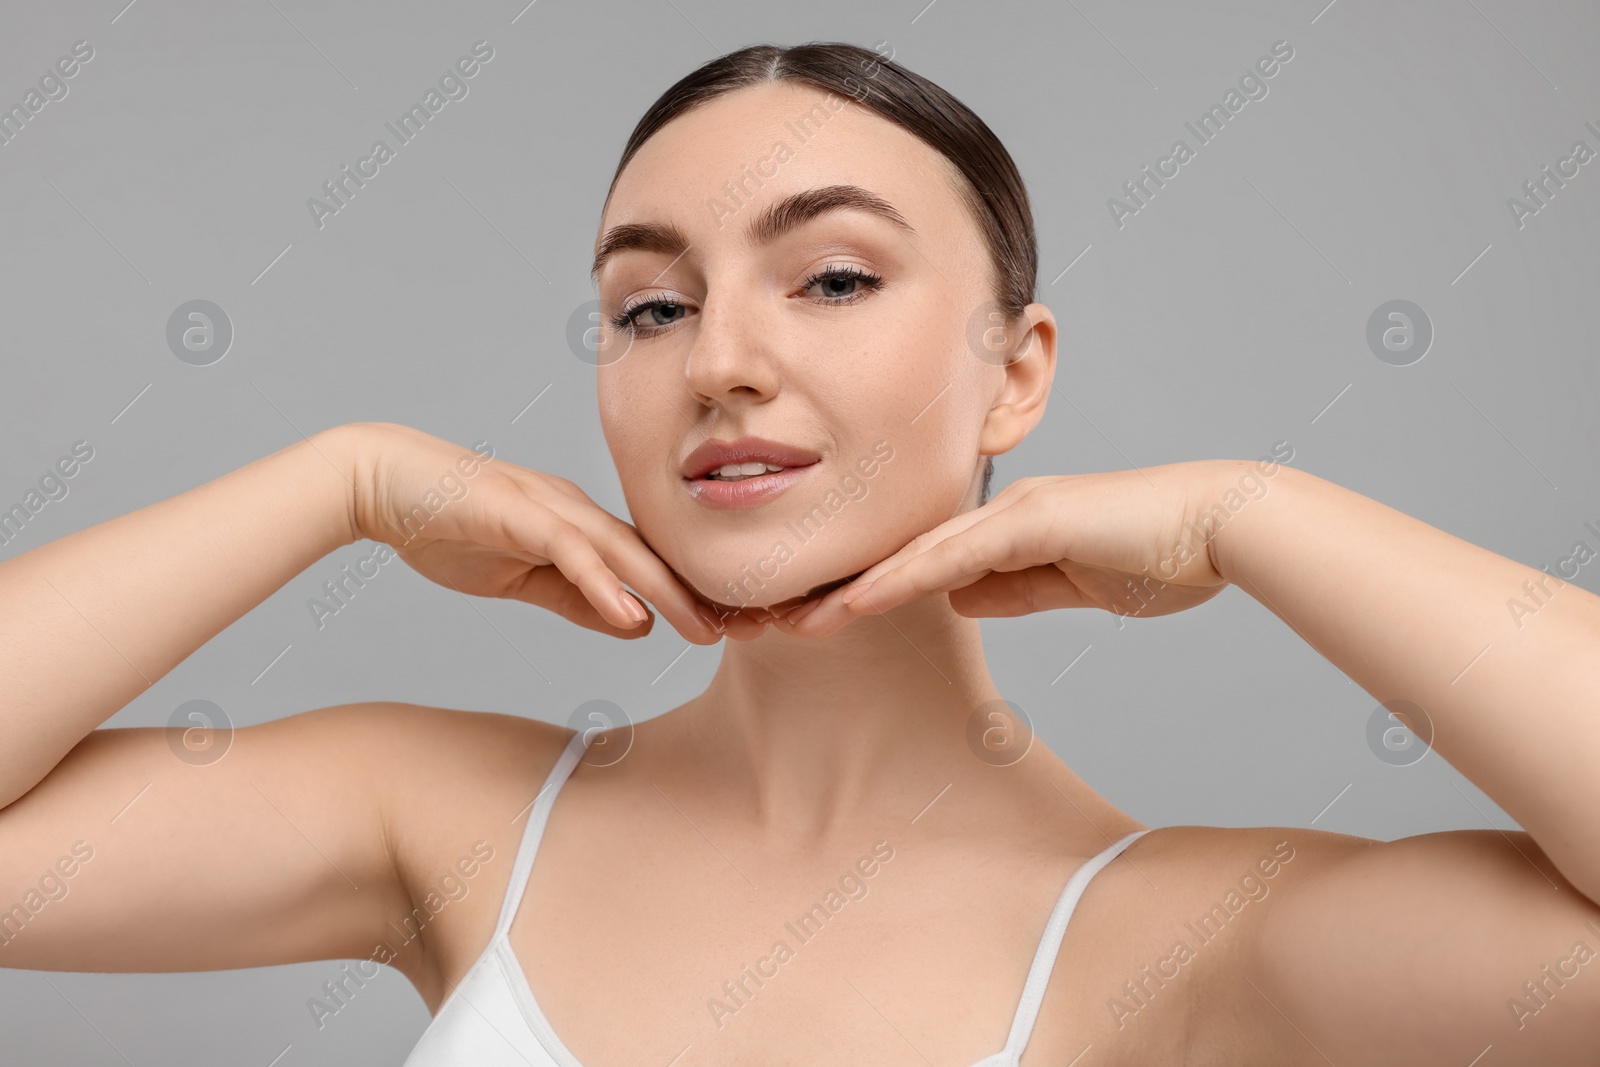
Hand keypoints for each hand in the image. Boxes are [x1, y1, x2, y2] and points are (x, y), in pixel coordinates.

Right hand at [342, 422, 769, 642]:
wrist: (382, 484)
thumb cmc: (449, 526)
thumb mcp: (524, 578)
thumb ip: (578, 599)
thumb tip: (638, 624)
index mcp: (581, 525)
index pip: (649, 565)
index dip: (693, 597)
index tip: (736, 632)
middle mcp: (576, 510)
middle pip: (652, 556)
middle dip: (702, 594)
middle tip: (752, 630)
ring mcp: (549, 507)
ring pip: (622, 551)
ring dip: (667, 591)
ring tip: (707, 630)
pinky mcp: (517, 513)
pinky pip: (569, 551)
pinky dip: (602, 583)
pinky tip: (631, 614)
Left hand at [777, 461, 1251, 637]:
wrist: (1222, 525)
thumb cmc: (1161, 552)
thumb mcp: (1072, 583)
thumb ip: (1015, 588)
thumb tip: (958, 599)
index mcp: (1011, 527)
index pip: (927, 563)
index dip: (873, 589)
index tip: (823, 618)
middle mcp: (1001, 513)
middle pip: (906, 555)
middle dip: (844, 588)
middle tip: (784, 617)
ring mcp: (1014, 512)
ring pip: (917, 554)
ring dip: (856, 588)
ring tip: (799, 618)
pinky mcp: (1033, 520)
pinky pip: (954, 556)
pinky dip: (902, 579)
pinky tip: (859, 600)